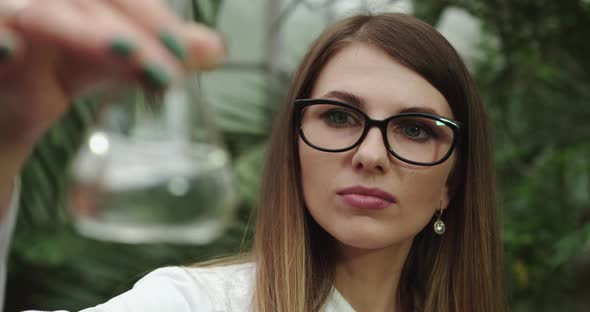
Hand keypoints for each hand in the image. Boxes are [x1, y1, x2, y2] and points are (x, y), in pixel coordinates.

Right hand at [0, 0, 224, 150]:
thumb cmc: (48, 70)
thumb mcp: (102, 60)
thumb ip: (147, 53)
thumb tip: (215, 48)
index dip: (150, 16)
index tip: (182, 52)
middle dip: (127, 32)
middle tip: (165, 72)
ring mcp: (6, 11)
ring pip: (41, 10)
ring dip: (82, 32)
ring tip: (124, 53)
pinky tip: (12, 51)